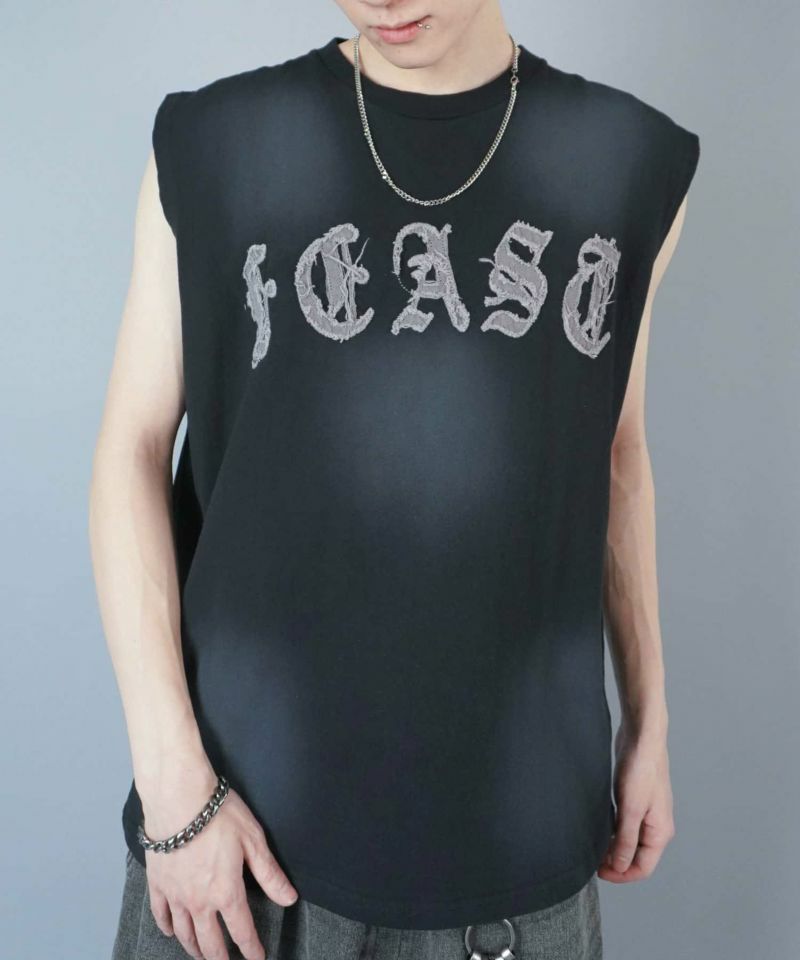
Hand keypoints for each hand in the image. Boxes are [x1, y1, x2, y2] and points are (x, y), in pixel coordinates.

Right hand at [140, 769, 297, 959]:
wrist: (179, 799)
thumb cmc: (218, 815)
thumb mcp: (253, 841)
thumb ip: (270, 874)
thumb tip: (289, 898)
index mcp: (226, 892)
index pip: (242, 931)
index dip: (252, 949)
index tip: (258, 959)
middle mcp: (199, 901)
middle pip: (210, 942)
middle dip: (221, 958)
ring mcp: (175, 894)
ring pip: (184, 933)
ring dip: (194, 948)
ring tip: (202, 955)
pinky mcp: (157, 883)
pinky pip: (161, 914)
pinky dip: (167, 928)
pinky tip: (171, 932)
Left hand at [598, 722, 675, 883]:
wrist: (642, 736)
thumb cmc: (641, 768)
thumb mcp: (631, 808)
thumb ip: (625, 839)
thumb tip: (619, 866)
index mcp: (660, 832)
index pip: (643, 868)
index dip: (620, 875)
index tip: (598, 872)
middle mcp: (656, 825)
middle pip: (637, 857)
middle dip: (615, 863)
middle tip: (591, 860)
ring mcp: (646, 813)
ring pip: (629, 841)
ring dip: (613, 847)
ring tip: (592, 845)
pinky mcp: (635, 800)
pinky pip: (625, 825)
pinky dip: (613, 831)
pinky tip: (598, 826)